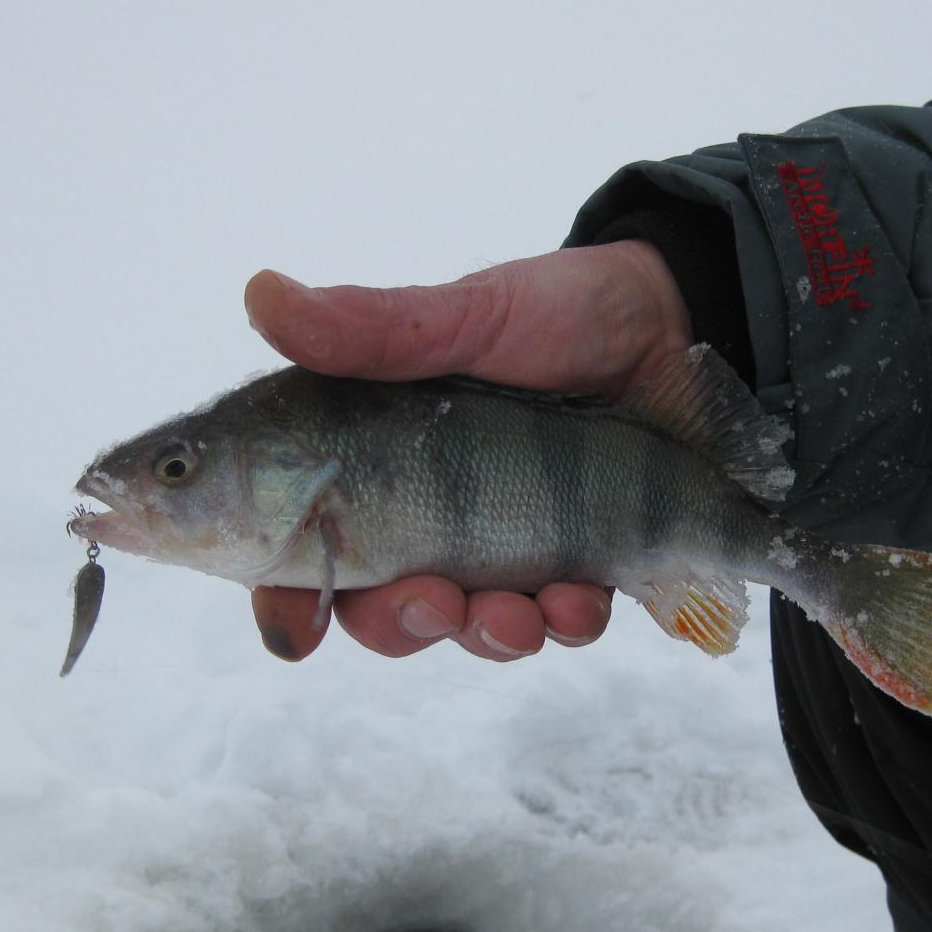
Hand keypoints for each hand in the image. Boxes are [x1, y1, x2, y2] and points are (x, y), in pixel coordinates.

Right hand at [244, 240, 691, 661]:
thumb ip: (370, 330)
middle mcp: (432, 513)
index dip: (286, 599)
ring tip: (515, 613)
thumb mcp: (465, 318)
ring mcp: (504, 542)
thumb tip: (261, 297)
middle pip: (383, 607)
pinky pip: (559, 620)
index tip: (292, 632)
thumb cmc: (556, 310)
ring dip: (486, 633)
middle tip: (428, 604)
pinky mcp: (576, 559)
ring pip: (472, 626)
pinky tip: (576, 598)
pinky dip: (563, 622)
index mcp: (378, 460)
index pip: (305, 546)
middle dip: (400, 624)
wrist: (670, 319)